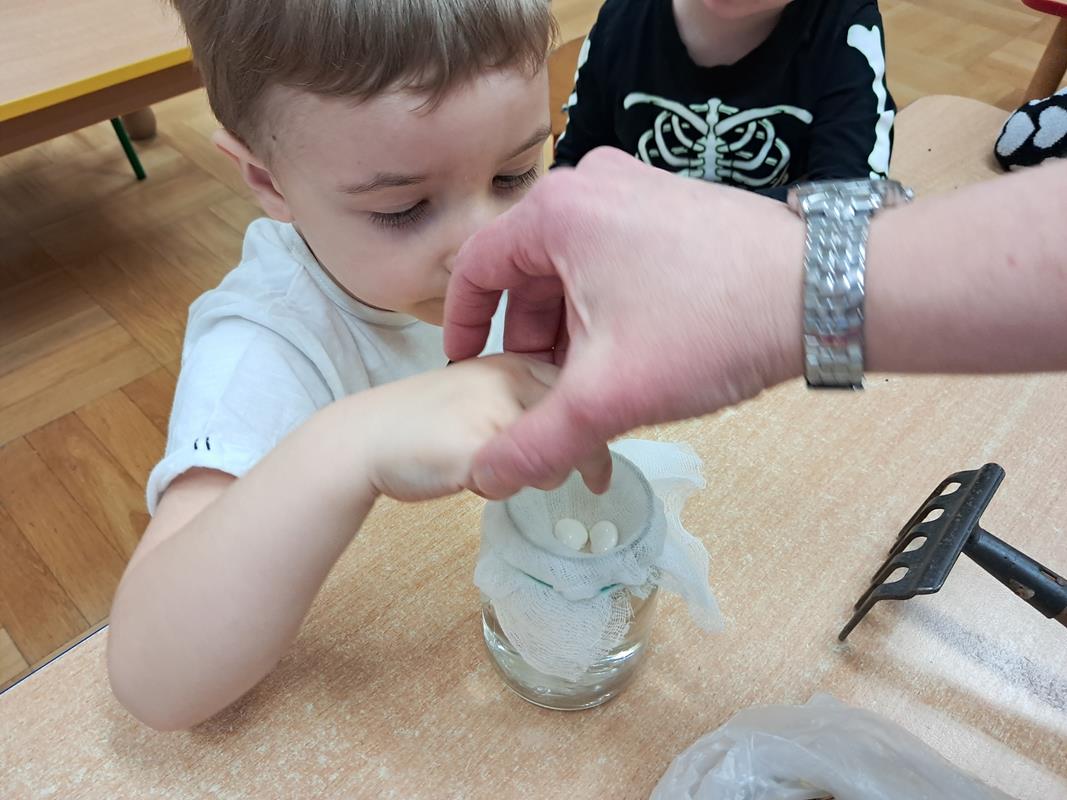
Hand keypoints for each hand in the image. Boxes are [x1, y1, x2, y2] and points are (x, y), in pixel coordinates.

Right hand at [361, 354, 610, 501]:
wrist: (363, 439)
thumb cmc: (425, 425)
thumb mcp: (485, 399)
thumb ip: (531, 408)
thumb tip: (588, 441)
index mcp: (516, 360)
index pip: (584, 392)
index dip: (594, 429)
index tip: (602, 462)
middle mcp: (512, 375)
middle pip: (583, 425)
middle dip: (579, 458)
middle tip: (580, 481)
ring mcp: (497, 407)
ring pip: (558, 459)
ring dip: (537, 476)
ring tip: (494, 468)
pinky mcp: (481, 443)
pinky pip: (523, 480)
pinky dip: (505, 489)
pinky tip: (474, 479)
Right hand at [445, 148, 805, 497]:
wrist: (825, 294)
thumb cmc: (714, 326)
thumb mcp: (609, 395)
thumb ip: (536, 441)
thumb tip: (484, 475)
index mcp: (558, 211)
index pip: (476, 267)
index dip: (461, 326)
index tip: (467, 369)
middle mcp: (592, 186)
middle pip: (527, 272)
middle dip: (529, 340)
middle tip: (544, 394)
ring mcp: (638, 190)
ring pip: (573, 270)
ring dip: (570, 330)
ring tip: (595, 384)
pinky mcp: (673, 209)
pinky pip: (613, 260)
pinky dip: (606, 309)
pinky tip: (633, 354)